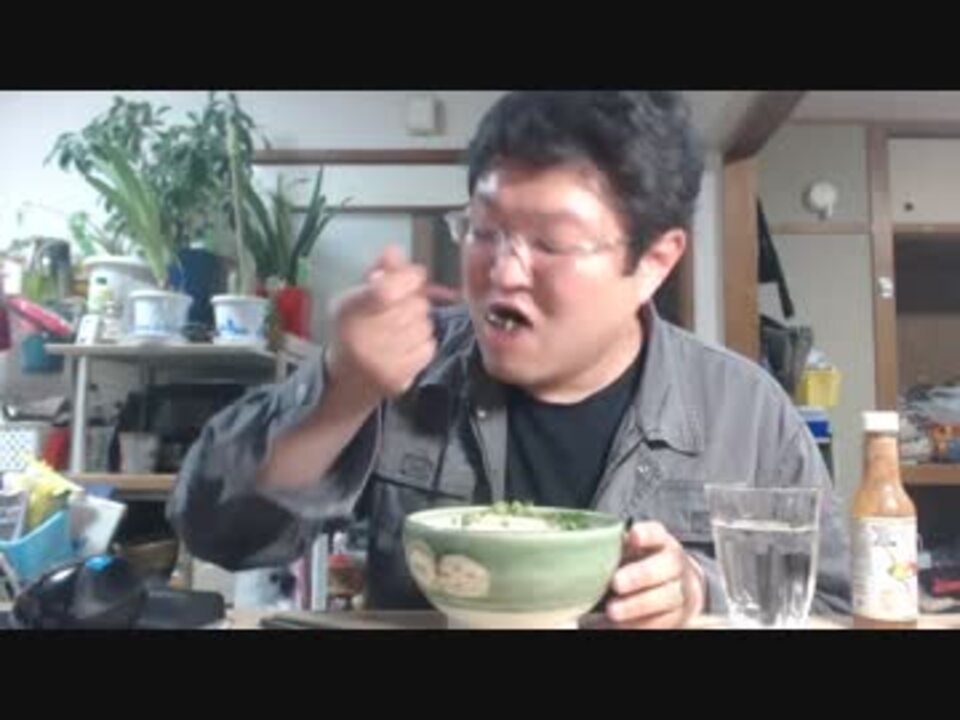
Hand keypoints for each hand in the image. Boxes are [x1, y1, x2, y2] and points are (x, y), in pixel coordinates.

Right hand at [326, 246, 445, 399]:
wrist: (346, 377)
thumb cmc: (353, 329)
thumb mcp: (356, 296)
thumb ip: (379, 271)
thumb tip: (394, 250)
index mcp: (349, 311)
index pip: (386, 290)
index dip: (407, 279)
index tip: (412, 277)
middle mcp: (364, 338)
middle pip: (414, 306)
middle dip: (413, 302)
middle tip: (400, 307)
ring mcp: (383, 362)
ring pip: (425, 325)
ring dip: (418, 323)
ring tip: (400, 328)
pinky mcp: (400, 378)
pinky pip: (429, 347)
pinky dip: (422, 342)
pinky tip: (405, 345)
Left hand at [603, 522, 705, 629]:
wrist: (674, 585)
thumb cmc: (639, 562)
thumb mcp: (631, 549)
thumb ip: (615, 548)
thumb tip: (585, 548)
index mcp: (660, 541)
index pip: (656, 533)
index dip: (646, 534)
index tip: (633, 536)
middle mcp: (674, 562)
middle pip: (666, 566)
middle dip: (640, 575)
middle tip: (616, 583)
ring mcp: (680, 589)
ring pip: (666, 597)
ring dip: (638, 605)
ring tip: (613, 611)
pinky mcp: (679, 614)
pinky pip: (663, 621)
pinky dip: (642, 623)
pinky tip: (623, 625)